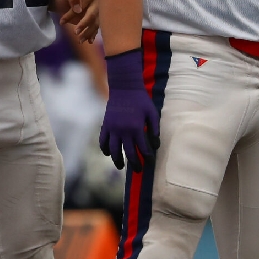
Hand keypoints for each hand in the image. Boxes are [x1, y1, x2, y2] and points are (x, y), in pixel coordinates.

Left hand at [54, 0, 99, 42]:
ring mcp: (97, 12)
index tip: (62, 22)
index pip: (83, 6)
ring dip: (88, 33)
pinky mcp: (94, 20)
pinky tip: (89, 41)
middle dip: (84, 25)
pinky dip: (92, 35)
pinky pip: (95, 28)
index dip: (73, 14)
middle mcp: (97, 3)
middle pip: (92, 15)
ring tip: (79, 41)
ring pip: (95, 24)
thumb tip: (79, 9)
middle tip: (75, 33)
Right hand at [99, 49, 159, 170]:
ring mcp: (113, 129)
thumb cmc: (141, 100)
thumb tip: (156, 145)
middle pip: (128, 153)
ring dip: (117, 161)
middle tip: (139, 170)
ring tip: (121, 167)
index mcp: (137, 128)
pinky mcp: (105, 126)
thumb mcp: (152, 113)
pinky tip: (109, 154)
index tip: (150, 162)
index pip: (143, 149)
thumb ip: (154, 130)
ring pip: (114, 150)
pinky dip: (105, 149)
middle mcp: (124, 131)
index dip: (148, 157)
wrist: (124, 88)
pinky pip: (103, 141)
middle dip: (135, 164)